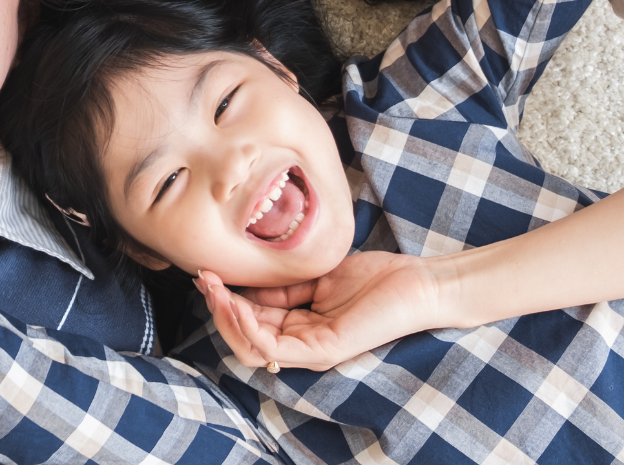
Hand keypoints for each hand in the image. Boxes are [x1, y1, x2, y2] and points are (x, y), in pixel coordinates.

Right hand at [197, 251, 457, 371]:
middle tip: (204, 279)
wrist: (420, 283)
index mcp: (301, 329)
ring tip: (214, 289)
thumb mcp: (318, 277)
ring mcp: (313, 351)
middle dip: (218, 308)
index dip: (225, 300)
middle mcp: (303, 345)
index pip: (251, 323)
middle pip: (244, 339)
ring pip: (252, 348)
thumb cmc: (378, 279)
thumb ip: (284, 288)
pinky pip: (273, 348)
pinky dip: (248, 328)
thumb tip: (245, 286)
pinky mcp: (324, 350)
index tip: (207, 273)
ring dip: (226, 318)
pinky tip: (236, 303)